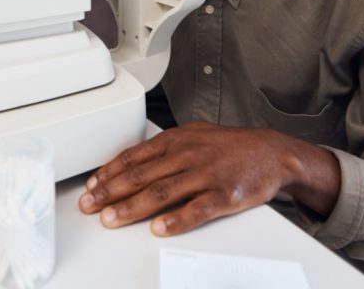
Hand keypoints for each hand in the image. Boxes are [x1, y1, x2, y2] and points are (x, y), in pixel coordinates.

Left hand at [78, 121, 340, 235]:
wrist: (273, 152)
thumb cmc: (229, 146)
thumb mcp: (193, 136)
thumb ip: (163, 148)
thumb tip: (129, 162)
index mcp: (177, 140)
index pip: (135, 157)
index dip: (110, 173)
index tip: (92, 186)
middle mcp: (188, 155)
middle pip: (142, 175)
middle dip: (111, 191)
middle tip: (90, 205)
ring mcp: (207, 175)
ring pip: (162, 192)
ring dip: (133, 207)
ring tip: (112, 219)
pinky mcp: (226, 195)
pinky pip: (197, 209)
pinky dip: (176, 220)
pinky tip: (159, 228)